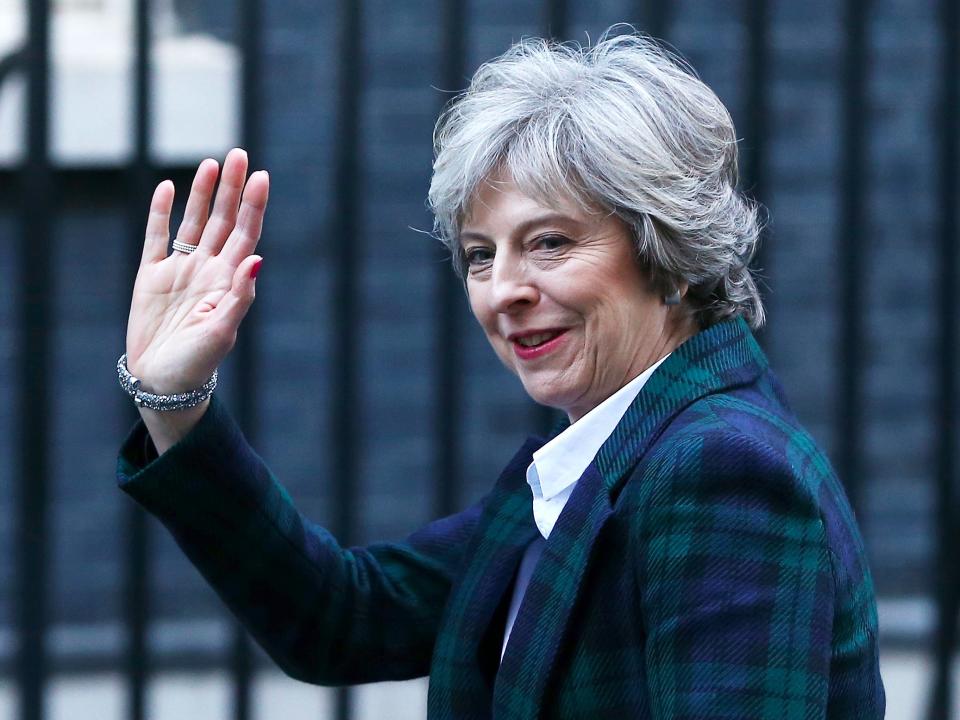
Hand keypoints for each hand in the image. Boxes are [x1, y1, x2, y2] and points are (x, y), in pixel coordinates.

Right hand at [125, 148, 268, 434]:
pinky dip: (162, 212)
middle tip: (239, 155)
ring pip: (194, 222)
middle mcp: (208, 269)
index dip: (253, 206)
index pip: (246, 234)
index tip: (262, 177)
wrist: (162, 383)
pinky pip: (157, 236)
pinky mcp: (151, 275)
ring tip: (212, 164)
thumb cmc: (198, 362)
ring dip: (203, 194)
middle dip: (232, 189)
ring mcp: (180, 269)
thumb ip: (241, 294)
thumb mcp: (223, 330)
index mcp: (229, 280)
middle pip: (223, 220)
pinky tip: (170, 188)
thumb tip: (258, 258)